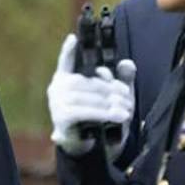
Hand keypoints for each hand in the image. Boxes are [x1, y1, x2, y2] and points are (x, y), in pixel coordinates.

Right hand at [47, 34, 135, 157]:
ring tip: (127, 112)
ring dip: (109, 105)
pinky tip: (117, 117)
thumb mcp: (113, 97)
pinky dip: (103, 114)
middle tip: (128, 99)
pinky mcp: (61, 117)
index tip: (73, 38)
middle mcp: (57, 88)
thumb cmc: (98, 118)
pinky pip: (85, 112)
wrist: (87, 146)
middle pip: (87, 82)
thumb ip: (121, 79)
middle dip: (110, 90)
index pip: (65, 61)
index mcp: (65, 79)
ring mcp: (56, 102)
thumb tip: (128, 63)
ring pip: (88, 97)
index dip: (68, 51)